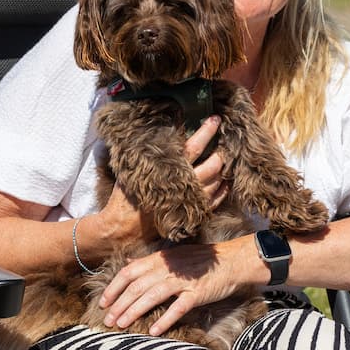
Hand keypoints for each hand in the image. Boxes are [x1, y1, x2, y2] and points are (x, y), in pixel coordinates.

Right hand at [94, 116, 225, 244]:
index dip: (206, 132)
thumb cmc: (125, 198)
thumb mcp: (133, 171)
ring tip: (226, 157)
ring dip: (223, 169)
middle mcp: (185, 186)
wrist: (123, 230)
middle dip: (221, 151)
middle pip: (212, 165)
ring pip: (216, 182)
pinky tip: (225, 181)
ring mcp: (192, 202)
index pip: (194, 147)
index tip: (215, 119)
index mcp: (170, 171)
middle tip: (226, 139)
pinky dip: (223, 190)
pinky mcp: (193, 215)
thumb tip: (156, 134)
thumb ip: (147, 155)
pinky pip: (215, 201)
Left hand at [99, 237, 256, 333]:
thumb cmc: (201, 261)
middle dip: (119, 304)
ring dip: (134, 311)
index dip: (114, 287)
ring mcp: (183, 280)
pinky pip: (178, 307)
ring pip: (152, 295)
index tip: (103, 302)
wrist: (232, 261)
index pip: (129, 272)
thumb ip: (151, 261)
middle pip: (137, 286)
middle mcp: (168, 268)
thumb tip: (128, 265)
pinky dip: (164, 319)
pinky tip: (153, 331)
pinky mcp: (197, 293)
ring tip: (121, 325)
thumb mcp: (173, 255)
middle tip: (108, 320)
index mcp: (160, 258)